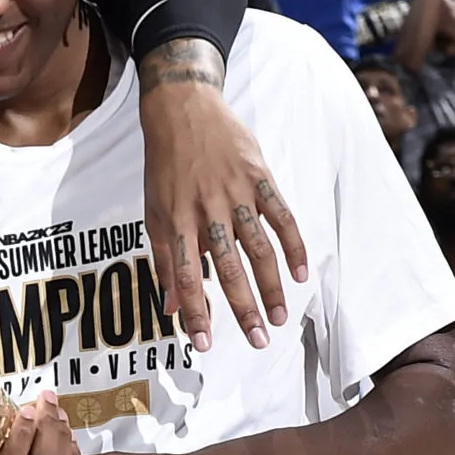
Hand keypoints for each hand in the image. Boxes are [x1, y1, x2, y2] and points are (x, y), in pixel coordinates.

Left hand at [137, 58, 306, 351]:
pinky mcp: (260, 176)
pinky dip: (294, 245)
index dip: (195, 312)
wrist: (182, 110)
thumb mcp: (153, 211)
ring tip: (280, 318)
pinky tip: (301, 274)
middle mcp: (206, 210)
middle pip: (227, 268)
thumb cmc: (165, 168)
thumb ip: (163, 259)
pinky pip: (281, 215)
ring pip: (258, 248)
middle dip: (243, 308)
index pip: (185, 277)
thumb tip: (169, 307)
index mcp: (175, 221)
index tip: (204, 344)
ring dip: (271, 286)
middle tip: (258, 342)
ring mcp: (236, 193)